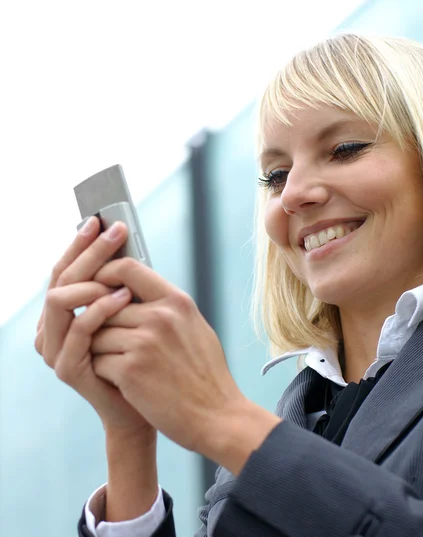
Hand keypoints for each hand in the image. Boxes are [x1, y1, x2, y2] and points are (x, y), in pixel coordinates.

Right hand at [35, 218, 152, 434]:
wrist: (149, 404)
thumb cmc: (143, 357)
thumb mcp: (131, 314)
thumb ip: (120, 286)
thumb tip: (124, 240)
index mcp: (64, 313)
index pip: (65, 269)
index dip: (81, 244)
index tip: (100, 219)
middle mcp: (51, 328)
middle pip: (61, 278)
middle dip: (88, 251)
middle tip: (113, 230)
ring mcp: (55, 349)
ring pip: (61, 300)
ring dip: (92, 280)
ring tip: (122, 270)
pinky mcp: (67, 368)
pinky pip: (78, 331)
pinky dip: (100, 309)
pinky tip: (125, 297)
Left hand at [89, 257, 280, 465]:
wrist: (217, 416)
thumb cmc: (206, 374)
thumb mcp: (194, 327)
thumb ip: (165, 307)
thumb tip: (133, 291)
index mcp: (176, 301)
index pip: (127, 268)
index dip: (104, 273)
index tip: (98, 286)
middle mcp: (160, 316)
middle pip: (104, 307)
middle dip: (104, 327)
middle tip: (121, 347)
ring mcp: (144, 342)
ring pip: (96, 335)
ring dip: (104, 352)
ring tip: (130, 368)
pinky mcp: (130, 370)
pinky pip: (98, 361)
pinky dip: (106, 374)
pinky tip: (130, 384)